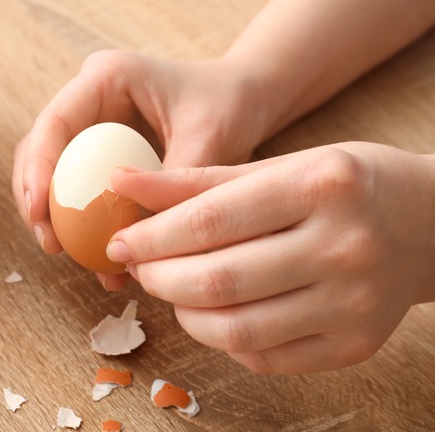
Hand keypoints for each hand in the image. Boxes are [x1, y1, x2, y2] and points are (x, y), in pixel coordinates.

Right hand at [12, 50, 269, 289]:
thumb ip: (172, 180)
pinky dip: (80, 223)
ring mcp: (90, 127)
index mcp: (107, 77)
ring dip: (51, 214)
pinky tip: (95, 257)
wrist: (243, 102)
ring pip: (50, 172)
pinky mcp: (98, 154)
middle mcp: (89, 100)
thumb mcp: (209, 137)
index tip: (39, 211)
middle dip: (35, 198)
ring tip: (64, 253)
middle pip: (38, 148)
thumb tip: (138, 234)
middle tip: (50, 243)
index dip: (38, 167)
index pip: (56, 122)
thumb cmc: (229, 105)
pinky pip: (76, 189)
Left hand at [106, 142, 434, 373]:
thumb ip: (196, 180)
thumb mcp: (278, 166)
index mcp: (322, 185)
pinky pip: (264, 356)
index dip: (151, 237)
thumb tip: (120, 183)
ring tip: (172, 290)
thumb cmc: (343, 186)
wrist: (430, 225)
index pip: (210, 221)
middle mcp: (344, 246)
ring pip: (236, 329)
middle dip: (159, 278)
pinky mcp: (356, 345)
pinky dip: (223, 338)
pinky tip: (214, 313)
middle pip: (218, 280)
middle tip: (140, 267)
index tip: (120, 241)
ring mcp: (354, 303)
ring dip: (184, 313)